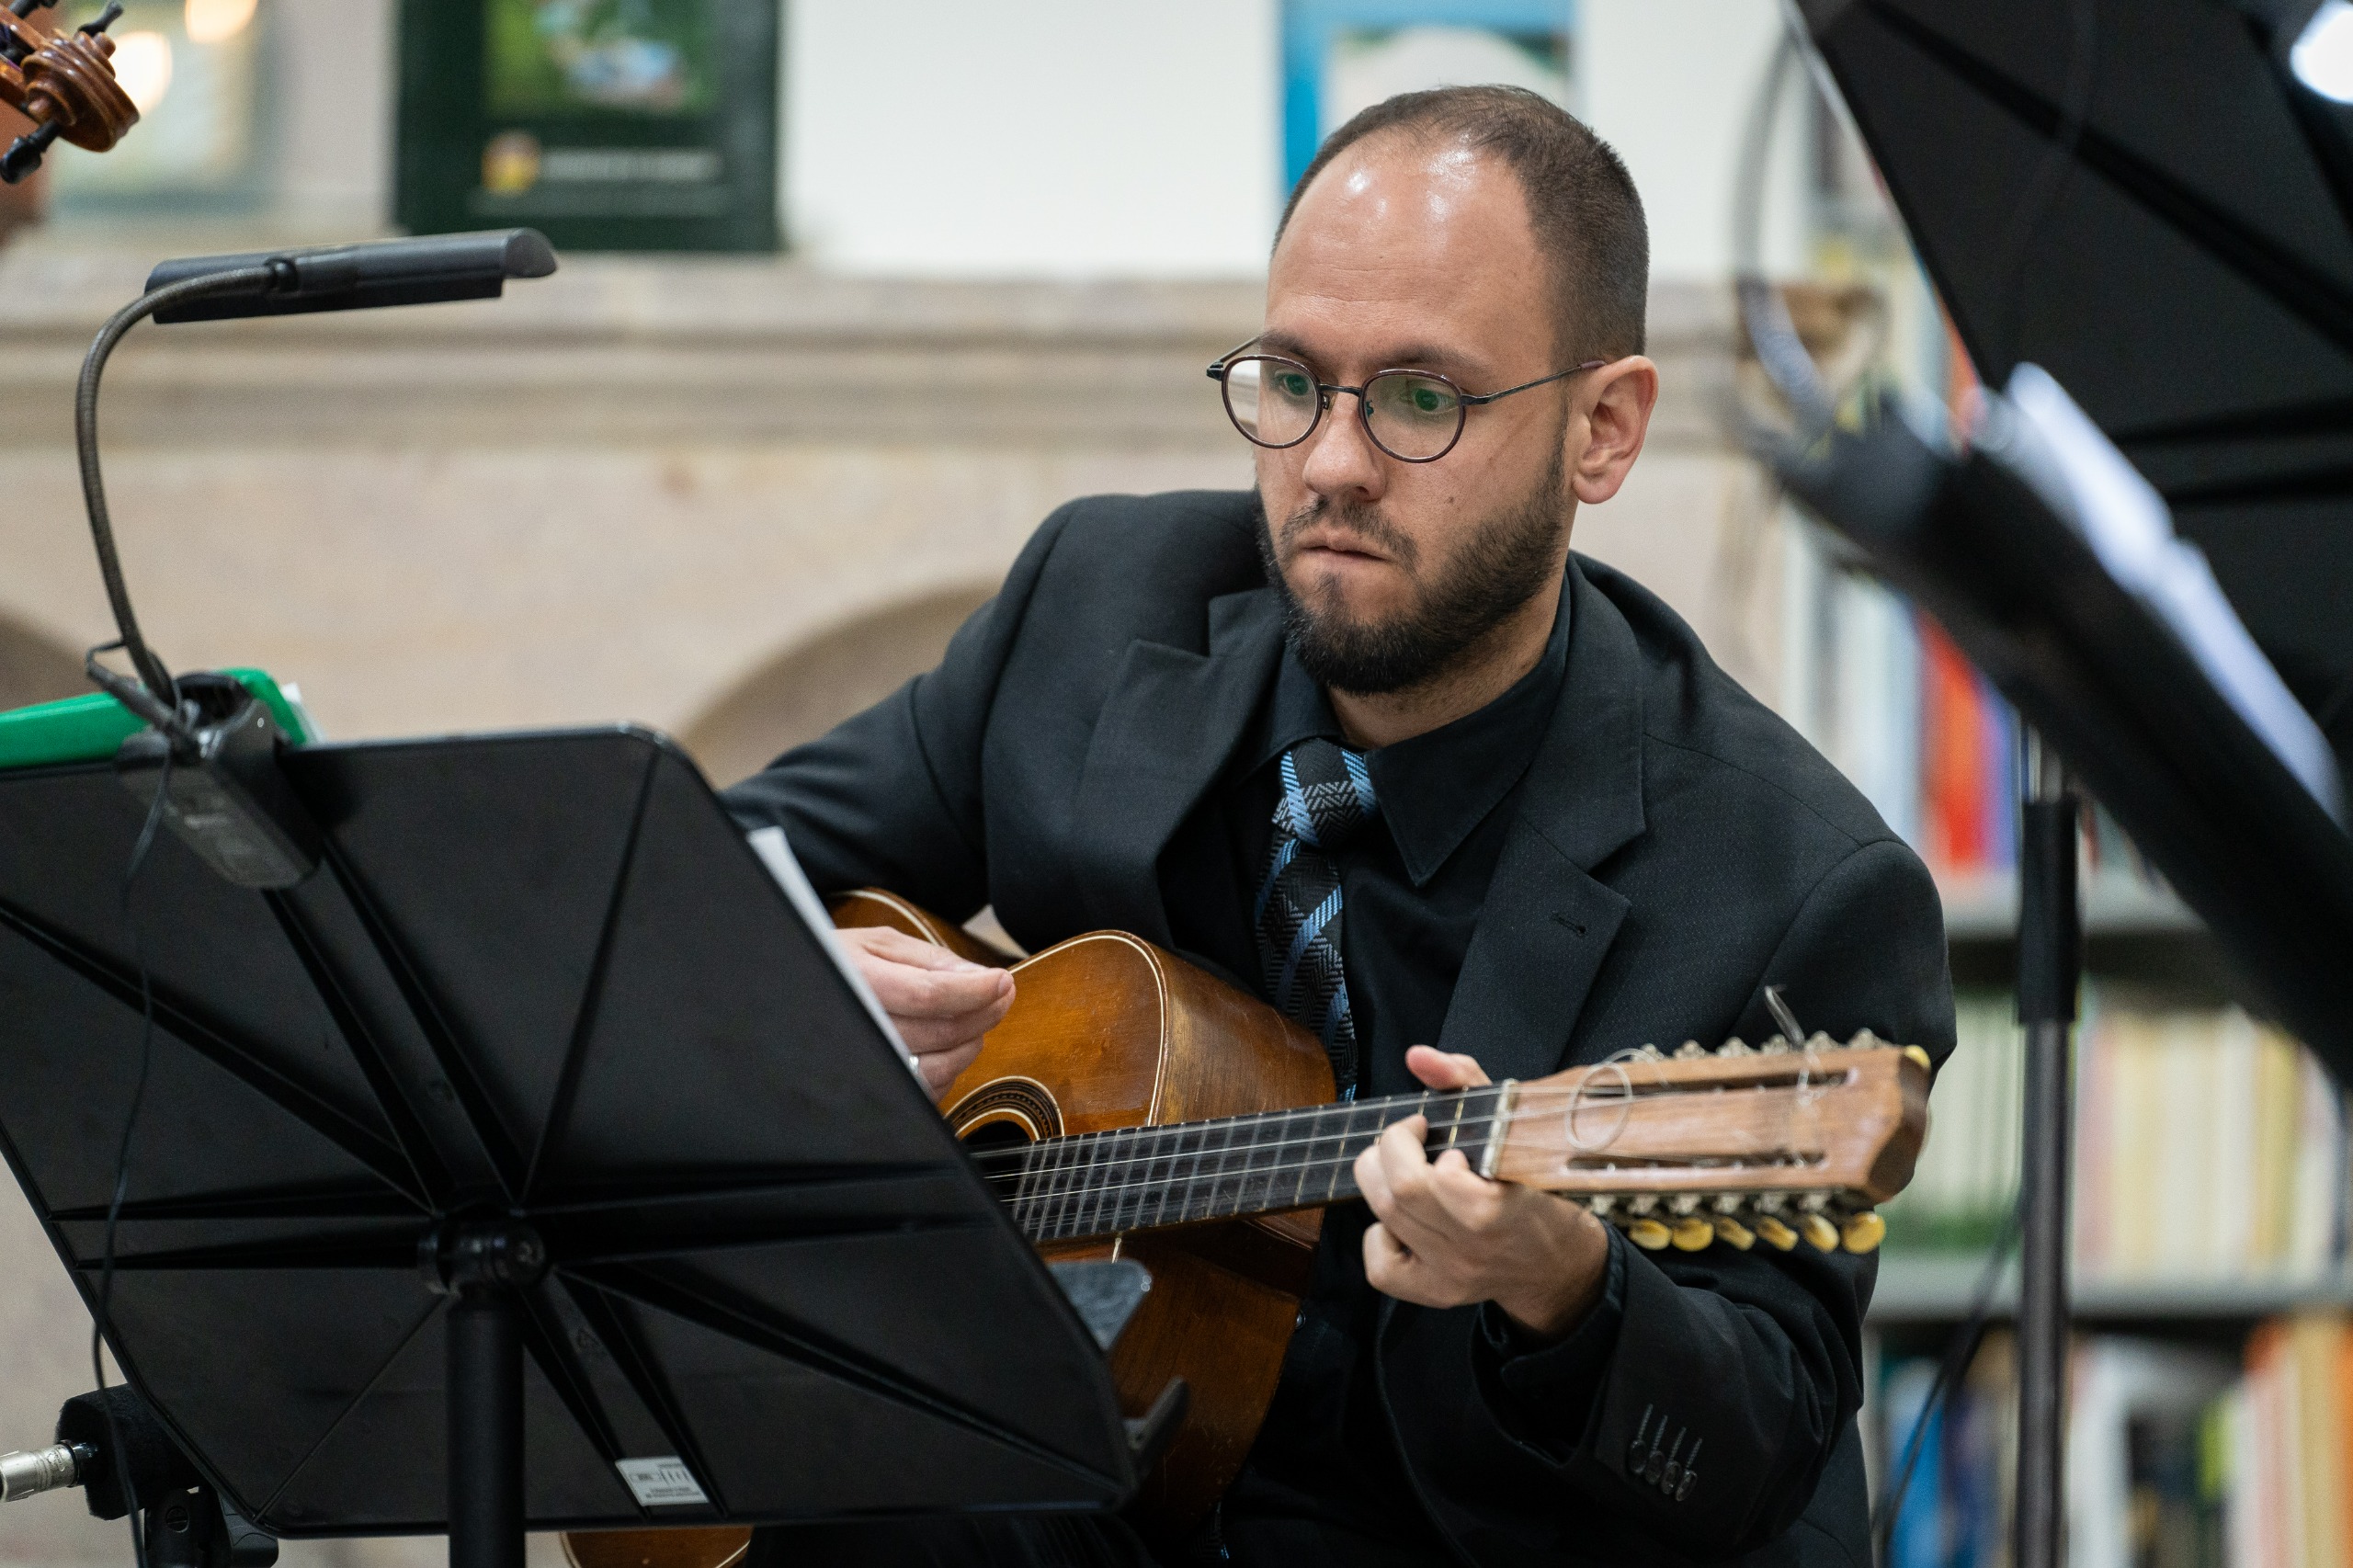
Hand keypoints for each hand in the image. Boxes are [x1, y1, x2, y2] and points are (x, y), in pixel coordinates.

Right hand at [834, 925, 1013, 1098]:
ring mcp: (866, 1064)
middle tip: (1002, 994)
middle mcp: (859, 1028)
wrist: (797, 993)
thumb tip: (981, 977)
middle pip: (939, 1031)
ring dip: (971, 1043)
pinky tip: (952, 1045)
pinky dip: (951, 1069)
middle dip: (983, 1013)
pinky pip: (926, 1090)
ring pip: (939, 1067)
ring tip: (979, 1018)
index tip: (1002, 981)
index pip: (928, 994)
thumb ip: (931, 960)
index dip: (974, 991)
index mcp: (858, 982)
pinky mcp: (876, 1089)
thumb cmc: (839, 963)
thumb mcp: (878, 944)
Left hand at [1353, 1044, 1610, 1340]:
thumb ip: (1465, 1082)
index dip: (1422, 1142)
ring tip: (1405, 1168)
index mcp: (1498, 1208)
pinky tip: (1401, 1219)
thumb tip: (1417, 1056)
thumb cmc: (1534, 1189)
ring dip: (1380, 1179)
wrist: (1555, 1264)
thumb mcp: (1513, 1127)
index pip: (1441, 1177)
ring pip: (1383, 1218)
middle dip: (1389, 1149)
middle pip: (1400, 1193)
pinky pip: (1379, 1264)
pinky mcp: (1432, 1294)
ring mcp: (1449, 1275)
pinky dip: (1377, 1233)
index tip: (1434, 1130)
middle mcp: (1472, 1248)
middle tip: (1409, 1139)